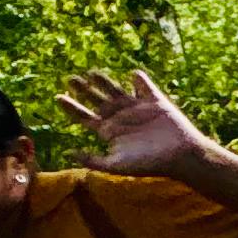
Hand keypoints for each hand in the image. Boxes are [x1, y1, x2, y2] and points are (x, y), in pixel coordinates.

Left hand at [60, 67, 237, 186]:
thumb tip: (67, 152)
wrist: (180, 157)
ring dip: (104, 81)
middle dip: (84, 89)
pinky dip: (139, 80)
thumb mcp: (116, 165)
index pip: (85, 117)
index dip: (72, 107)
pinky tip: (132, 74)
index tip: (58, 97)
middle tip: (71, 78)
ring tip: (92, 72)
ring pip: (116, 90)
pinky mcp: (156, 102)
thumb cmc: (148, 164)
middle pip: (97, 100)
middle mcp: (120, 117)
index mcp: (109, 131)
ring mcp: (137, 108)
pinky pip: (145, 87)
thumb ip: (92, 160)